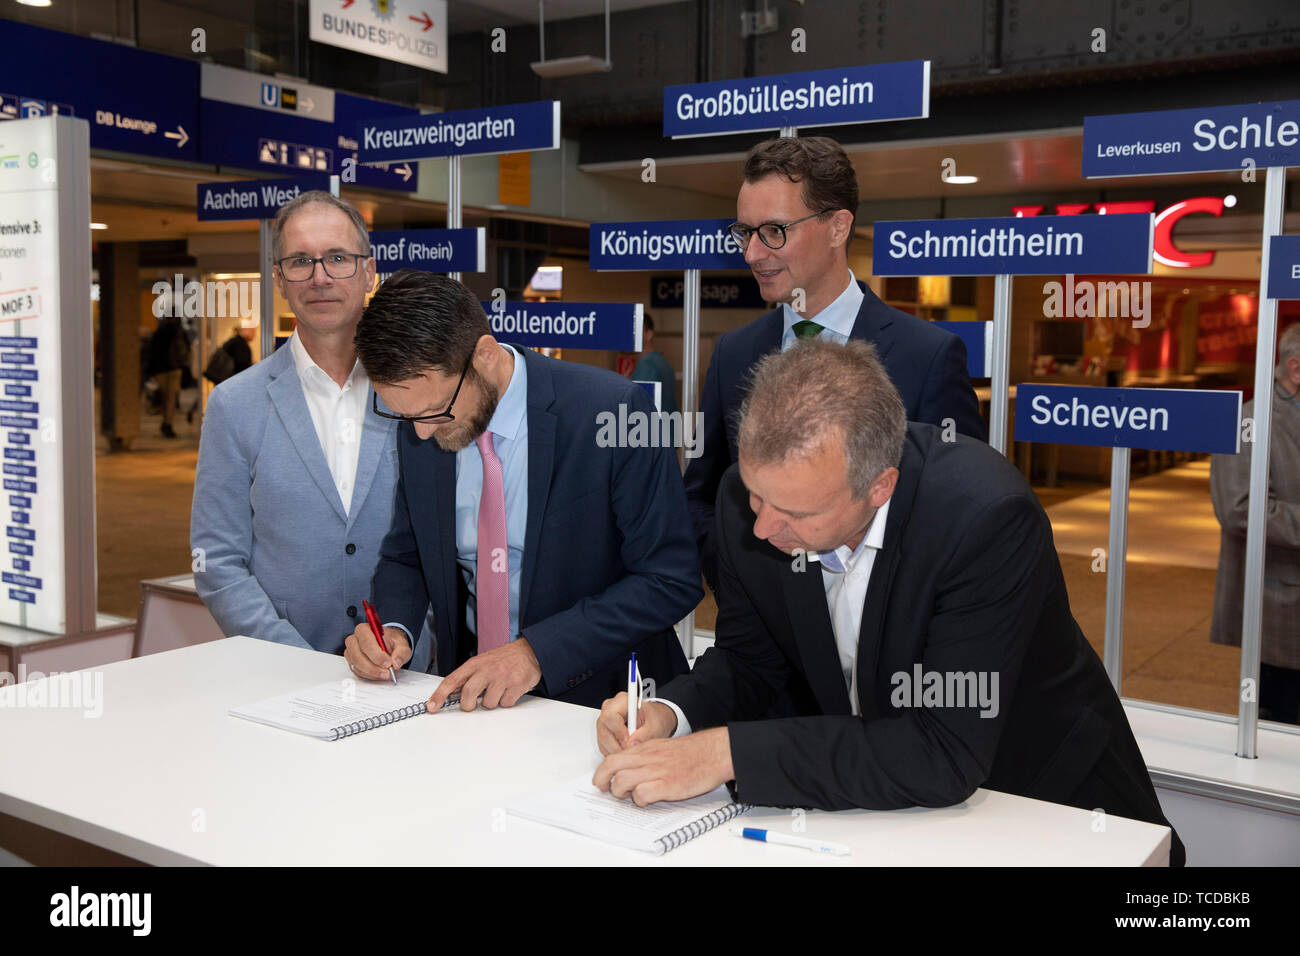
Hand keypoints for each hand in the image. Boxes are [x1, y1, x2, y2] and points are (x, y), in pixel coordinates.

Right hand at [344, 623, 410, 680]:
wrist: (387, 644)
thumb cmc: (391, 641)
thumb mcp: (401, 644)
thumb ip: (401, 652)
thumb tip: (396, 663)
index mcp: (364, 630)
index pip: (366, 643)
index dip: (377, 655)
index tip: (388, 663)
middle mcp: (354, 640)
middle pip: (358, 656)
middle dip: (374, 667)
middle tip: (387, 673)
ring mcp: (351, 652)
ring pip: (357, 666)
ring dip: (372, 673)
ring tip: (386, 674)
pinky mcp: (352, 662)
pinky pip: (358, 672)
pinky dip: (370, 675)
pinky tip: (379, 674)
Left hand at [428, 637, 540, 711]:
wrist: (529, 651)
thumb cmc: (503, 659)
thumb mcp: (482, 662)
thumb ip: (467, 677)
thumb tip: (451, 694)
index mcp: (474, 664)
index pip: (452, 680)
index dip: (439, 695)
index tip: (431, 707)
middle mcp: (487, 670)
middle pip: (468, 695)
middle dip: (469, 705)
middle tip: (473, 704)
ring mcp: (502, 677)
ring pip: (488, 704)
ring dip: (493, 702)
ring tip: (499, 689)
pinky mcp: (516, 685)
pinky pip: (505, 704)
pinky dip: (507, 701)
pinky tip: (510, 690)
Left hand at [592, 727, 733, 806]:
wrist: (713, 753)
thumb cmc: (691, 752)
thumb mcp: (663, 747)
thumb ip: (645, 756)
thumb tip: (629, 769)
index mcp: (645, 748)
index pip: (613, 757)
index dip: (602, 771)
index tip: (601, 780)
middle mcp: (647, 758)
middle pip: (611, 767)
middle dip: (602, 781)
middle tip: (605, 790)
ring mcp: (656, 771)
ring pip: (622, 782)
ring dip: (621, 793)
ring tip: (631, 796)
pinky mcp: (667, 785)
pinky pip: (642, 795)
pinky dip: (640, 800)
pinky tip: (648, 799)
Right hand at [596, 693, 676, 755]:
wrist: (654, 720)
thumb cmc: (654, 718)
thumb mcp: (655, 726)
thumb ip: (644, 734)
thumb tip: (631, 745)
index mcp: (622, 701)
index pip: (610, 716)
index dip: (618, 732)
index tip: (629, 742)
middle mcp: (609, 709)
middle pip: (604, 730)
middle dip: (617, 745)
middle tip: (631, 750)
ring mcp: (604, 721)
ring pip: (602, 740)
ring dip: (616, 750)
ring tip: (631, 751)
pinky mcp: (603, 733)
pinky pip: (603, 746)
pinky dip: (613, 752)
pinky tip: (626, 750)